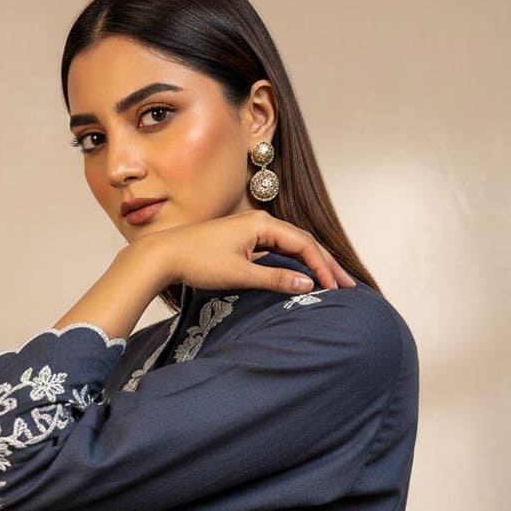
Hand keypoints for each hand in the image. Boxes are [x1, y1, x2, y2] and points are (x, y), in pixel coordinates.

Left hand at [134, 209, 356, 295]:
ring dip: (311, 264)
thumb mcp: (239, 274)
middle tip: (347, 285)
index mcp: (263, 224)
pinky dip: (293, 264)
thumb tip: (308, 284)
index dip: (323, 267)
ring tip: (331, 282)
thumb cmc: (197, 262)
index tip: (335, 288)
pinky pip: (277, 251)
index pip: (304, 244)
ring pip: (291, 246)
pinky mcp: (243, 241)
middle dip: (326, 264)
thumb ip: (275, 280)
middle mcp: (260, 222)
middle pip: (303, 242)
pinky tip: (301, 277)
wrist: (163, 255)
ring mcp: (252, 230)